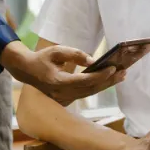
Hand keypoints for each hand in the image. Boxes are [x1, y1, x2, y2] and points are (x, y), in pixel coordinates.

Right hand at [0, 41, 125, 105]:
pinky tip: (108, 80)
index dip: (100, 75)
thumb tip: (93, 60)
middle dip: (108, 81)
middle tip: (124, 72)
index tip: (113, 67)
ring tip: (120, 76)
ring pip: (89, 93)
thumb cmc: (41, 58)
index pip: (84, 81)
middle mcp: (62, 93)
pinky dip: (97, 87)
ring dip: (106, 85)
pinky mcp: (66, 98)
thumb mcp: (56, 51)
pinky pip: (85, 93)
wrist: (26, 70)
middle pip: (90, 89)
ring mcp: (64, 98)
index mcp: (58, 81)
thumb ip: (75, 54)